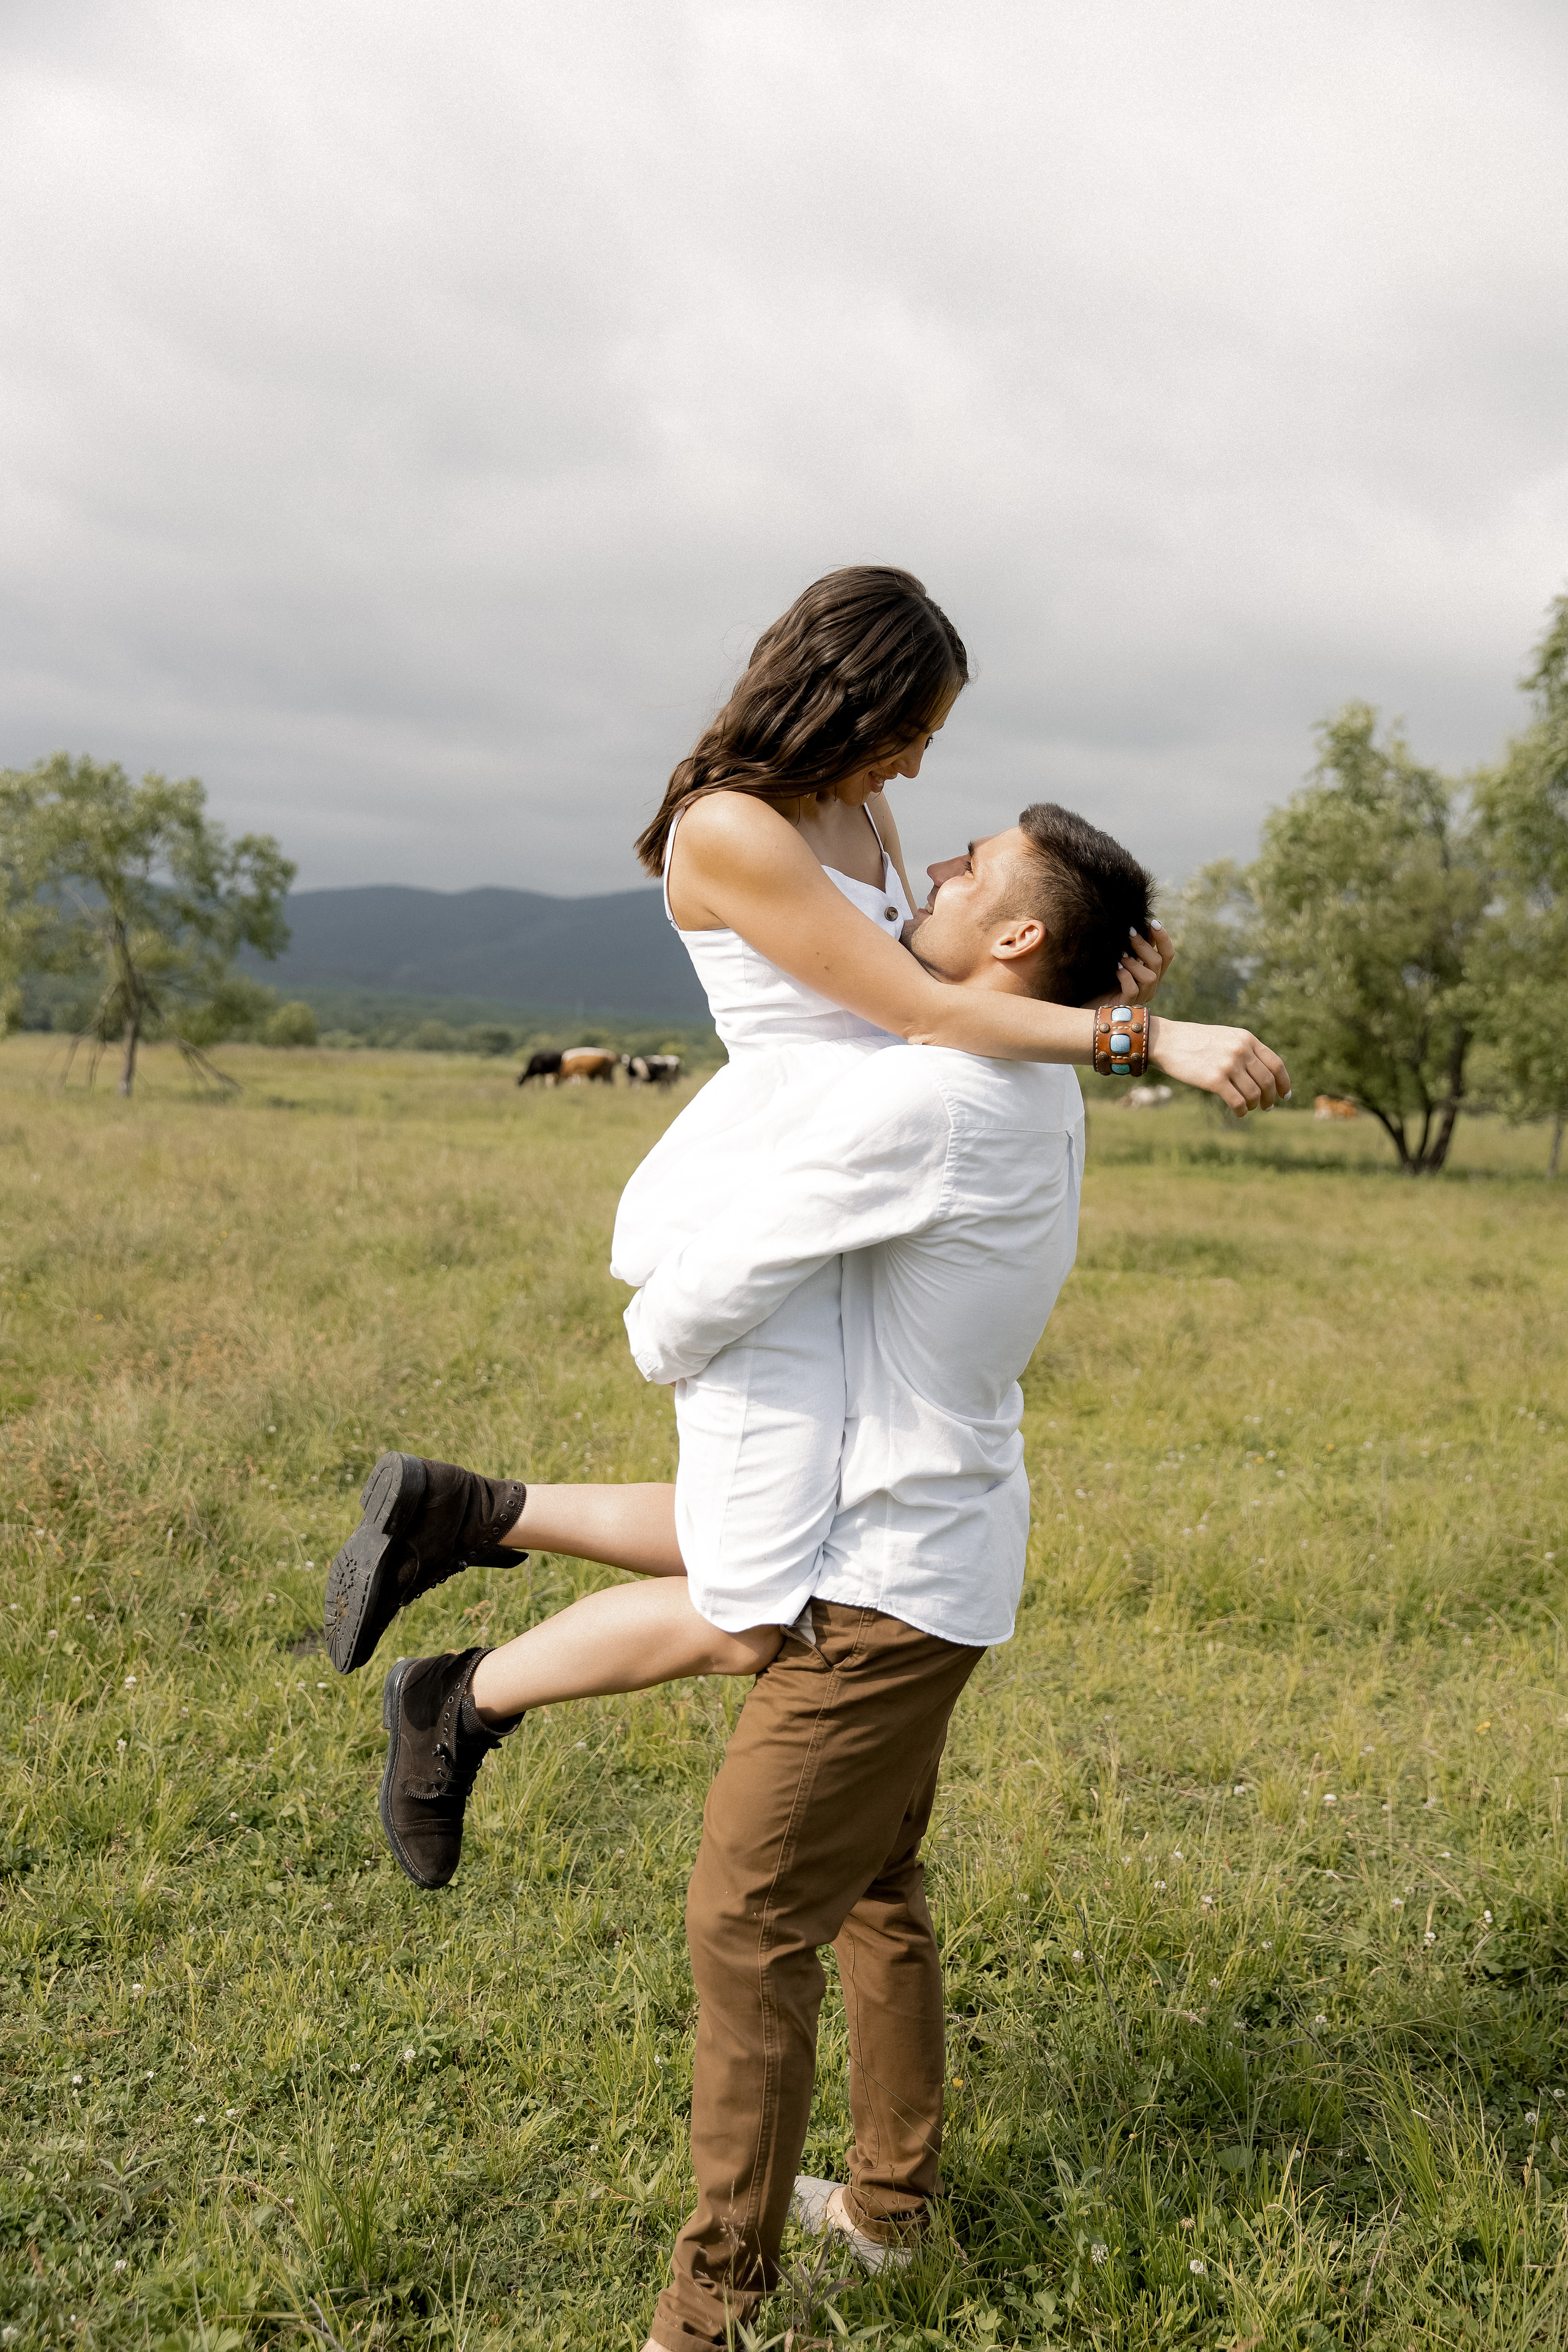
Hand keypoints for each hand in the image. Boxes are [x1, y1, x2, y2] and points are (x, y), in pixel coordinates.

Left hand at [1094, 920, 1174, 1008]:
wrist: (1088, 1007)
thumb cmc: (1103, 982)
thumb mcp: (1121, 961)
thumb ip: (1133, 948)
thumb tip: (1139, 925)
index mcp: (1152, 974)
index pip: (1167, 955)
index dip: (1164, 938)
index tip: (1154, 922)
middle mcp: (1150, 987)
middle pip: (1159, 962)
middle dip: (1144, 945)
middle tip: (1129, 932)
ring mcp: (1140, 998)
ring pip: (1150, 977)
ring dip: (1134, 962)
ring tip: (1120, 956)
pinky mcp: (1127, 1005)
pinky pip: (1133, 989)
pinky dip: (1125, 976)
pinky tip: (1116, 968)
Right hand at [1148, 1017, 1290, 1115]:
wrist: (1168, 1040)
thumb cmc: (1196, 1041)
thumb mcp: (1226, 1037)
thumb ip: (1246, 1050)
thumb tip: (1264, 1075)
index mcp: (1247, 1039)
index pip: (1276, 1064)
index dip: (1283, 1082)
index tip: (1284, 1094)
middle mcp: (1241, 1051)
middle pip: (1267, 1081)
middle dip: (1271, 1098)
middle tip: (1267, 1107)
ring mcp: (1228, 1065)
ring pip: (1254, 1094)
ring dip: (1255, 1105)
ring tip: (1250, 1108)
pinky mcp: (1214, 1080)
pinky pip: (1238, 1102)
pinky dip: (1242, 1111)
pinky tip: (1240, 1113)